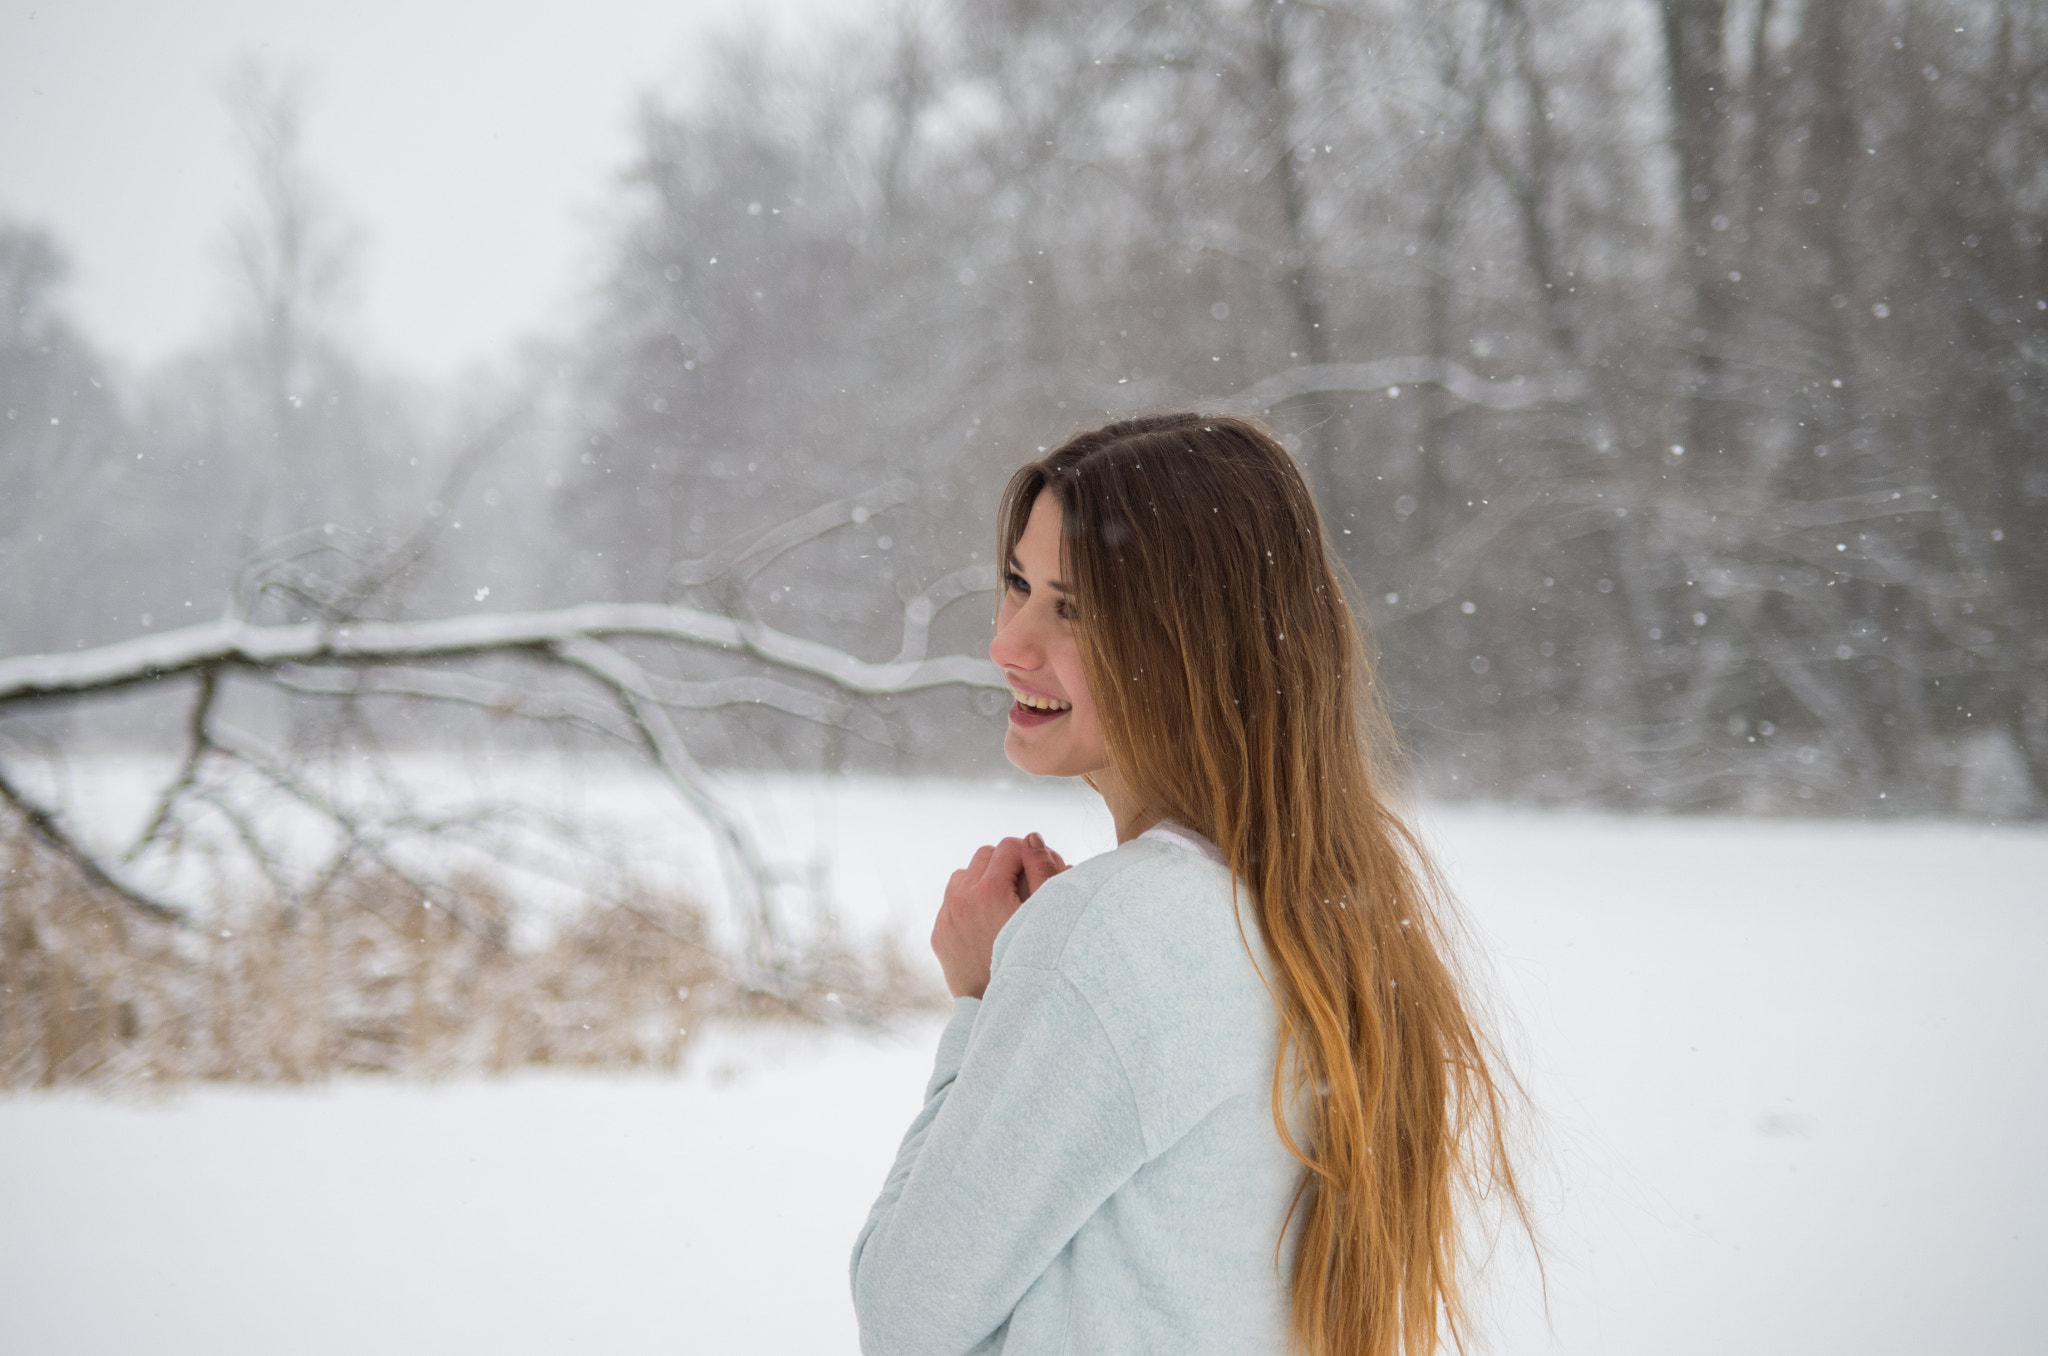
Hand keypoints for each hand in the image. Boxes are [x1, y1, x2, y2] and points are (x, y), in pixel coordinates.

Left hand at [931, 832, 1067, 998]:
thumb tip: (1032, 838)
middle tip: (1026, 885)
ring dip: (984, 880)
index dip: (1030, 855)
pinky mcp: (939, 935)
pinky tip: (988, 921)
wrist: (1005, 1010)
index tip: (1041, 870)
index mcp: (988, 890)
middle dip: (1006, 864)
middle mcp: (960, 899)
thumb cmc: (1037, 960)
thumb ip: (1045, 870)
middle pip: (985, 855)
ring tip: (1005, 902)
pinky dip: (968, 902)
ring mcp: (946, 918)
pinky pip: (951, 901)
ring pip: (963, 875)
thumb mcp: (1049, 914)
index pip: (1009, 846)